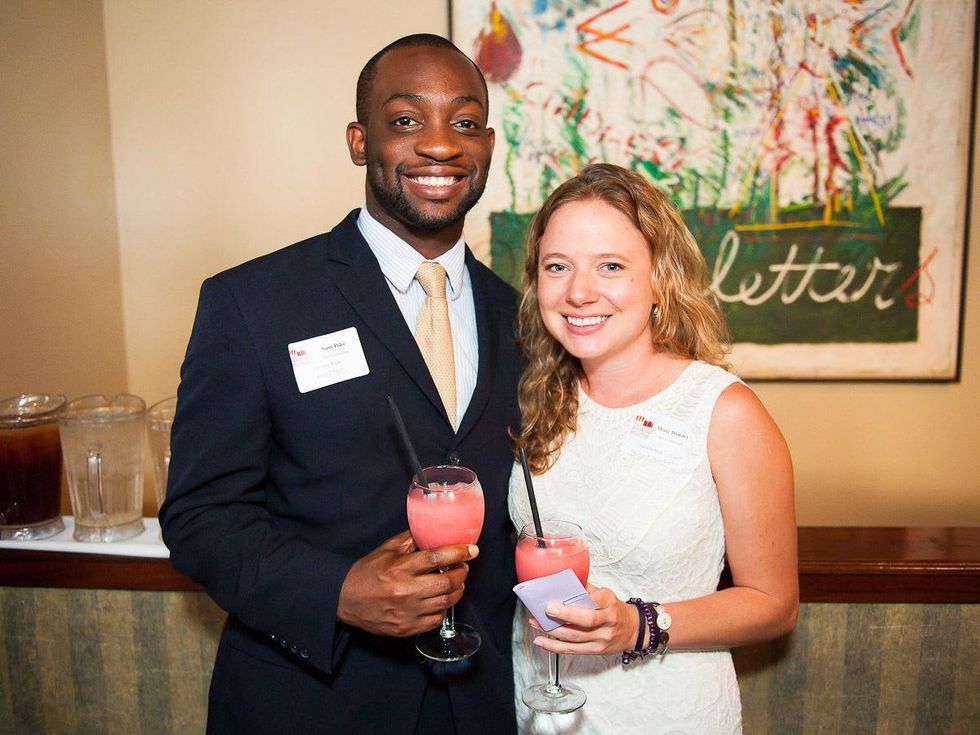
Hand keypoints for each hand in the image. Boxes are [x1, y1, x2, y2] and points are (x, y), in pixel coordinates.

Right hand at [337, 530, 477, 636]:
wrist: (345, 600)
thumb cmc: (366, 572)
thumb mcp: (386, 550)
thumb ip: (409, 539)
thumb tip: (429, 529)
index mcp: (401, 568)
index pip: (438, 558)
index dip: (459, 553)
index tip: (471, 550)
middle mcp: (406, 591)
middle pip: (448, 582)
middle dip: (462, 573)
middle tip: (463, 567)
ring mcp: (408, 612)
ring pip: (446, 602)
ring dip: (457, 590)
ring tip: (456, 582)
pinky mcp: (407, 628)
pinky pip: (436, 619)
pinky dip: (443, 608)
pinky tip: (440, 600)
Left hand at [529, 585, 638, 655]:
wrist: (634, 630)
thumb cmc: (615, 609)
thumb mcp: (606, 594)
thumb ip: (586, 589)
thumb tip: (563, 584)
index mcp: (609, 603)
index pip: (595, 600)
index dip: (579, 599)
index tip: (561, 596)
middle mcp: (608, 621)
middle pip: (586, 621)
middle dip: (565, 616)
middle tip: (547, 609)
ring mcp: (602, 638)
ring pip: (575, 637)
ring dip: (552, 631)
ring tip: (536, 623)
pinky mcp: (595, 650)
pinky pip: (572, 650)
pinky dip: (554, 647)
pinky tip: (541, 641)